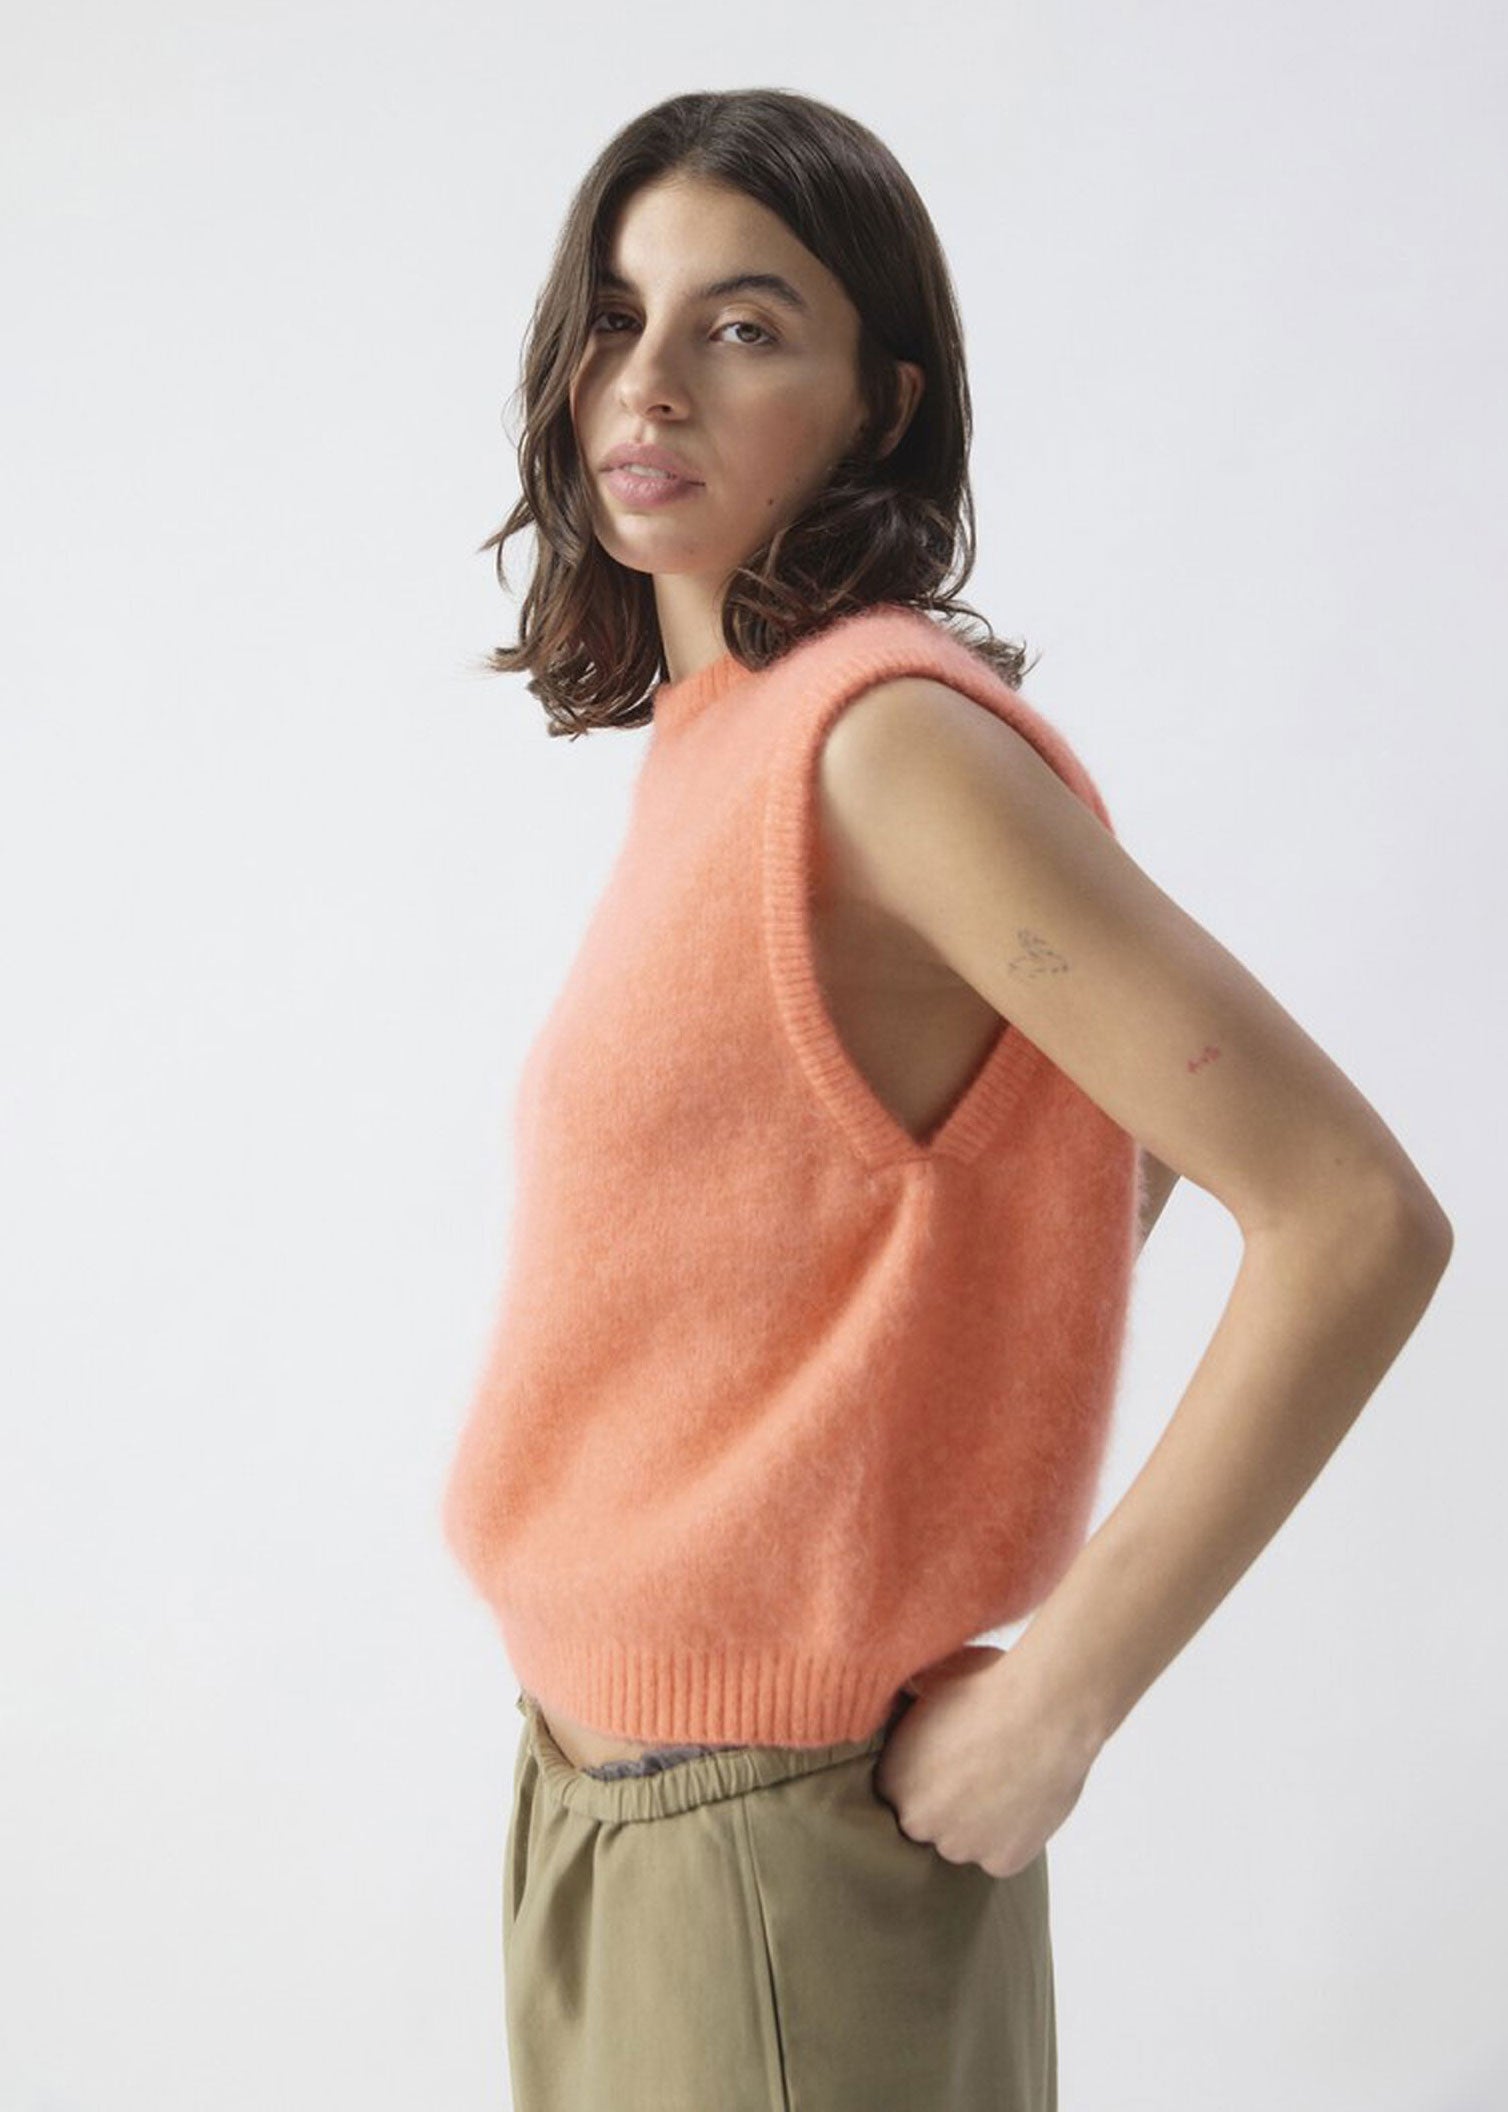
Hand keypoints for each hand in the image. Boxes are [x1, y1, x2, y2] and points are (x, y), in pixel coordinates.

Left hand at [872, 1644, 1102, 1878]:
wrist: (1045, 1707)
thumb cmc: (989, 1685)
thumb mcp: (930, 1684)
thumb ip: (908, 1710)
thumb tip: (904, 1699)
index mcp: (892, 1780)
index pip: (900, 1791)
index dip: (927, 1775)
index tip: (948, 1758)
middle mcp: (917, 1822)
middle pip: (931, 1822)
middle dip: (949, 1804)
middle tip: (979, 1770)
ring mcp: (961, 1847)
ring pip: (966, 1841)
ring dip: (980, 1823)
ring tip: (1007, 1778)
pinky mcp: (1001, 1862)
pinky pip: (1002, 1853)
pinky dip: (1013, 1834)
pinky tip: (1025, 1796)